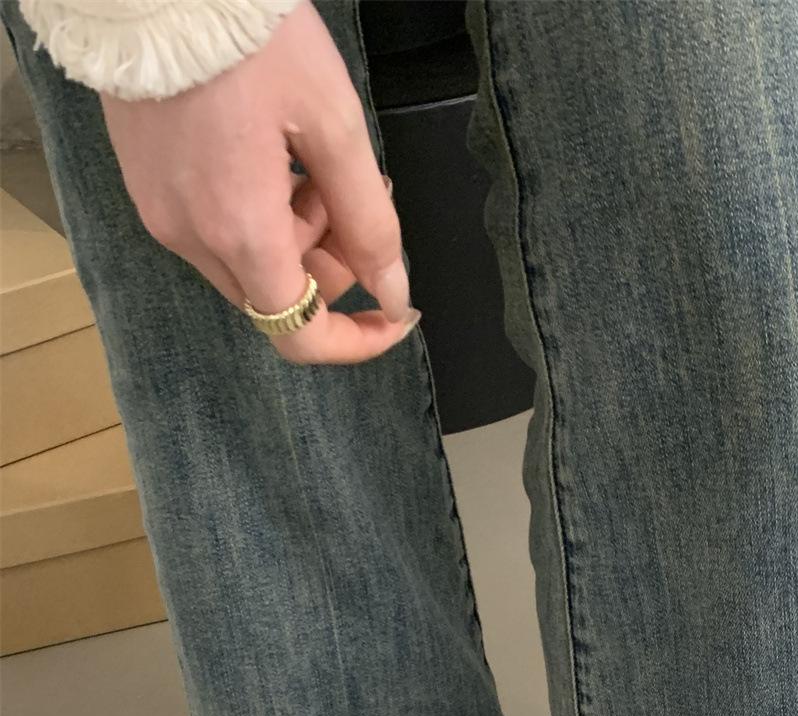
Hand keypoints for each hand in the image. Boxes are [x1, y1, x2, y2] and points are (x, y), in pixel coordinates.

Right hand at [100, 0, 417, 364]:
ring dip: (297, 232)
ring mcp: (162, 214)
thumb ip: (369, 220)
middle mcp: (192, 238)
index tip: (395, 312)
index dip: (356, 338)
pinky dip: (257, 212)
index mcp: (240, 232)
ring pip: (249, 263)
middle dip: (331, 262)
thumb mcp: (333, 124)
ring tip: (313, 158)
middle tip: (356, 192)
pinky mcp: (147, 187)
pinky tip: (272, 151)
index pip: (301, 334)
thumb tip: (393, 292)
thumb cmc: (251, 39)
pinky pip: (215, 228)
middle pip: (279, 296)